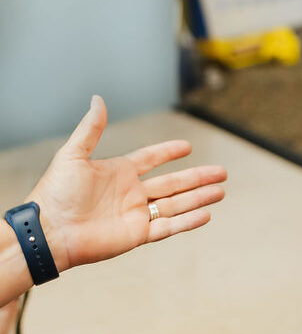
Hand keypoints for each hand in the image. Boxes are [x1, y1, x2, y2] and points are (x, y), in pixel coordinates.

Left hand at [32, 96, 226, 272]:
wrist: (48, 231)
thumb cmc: (54, 193)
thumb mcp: (73, 155)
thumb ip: (91, 129)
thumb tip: (98, 99)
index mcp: (118, 173)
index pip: (151, 159)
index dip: (168, 152)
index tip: (187, 147)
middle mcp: (131, 193)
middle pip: (173, 182)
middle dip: (198, 177)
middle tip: (222, 172)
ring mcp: (135, 214)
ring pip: (176, 203)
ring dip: (199, 197)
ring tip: (221, 191)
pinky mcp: (136, 235)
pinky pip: (167, 226)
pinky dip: (187, 221)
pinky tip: (205, 214)